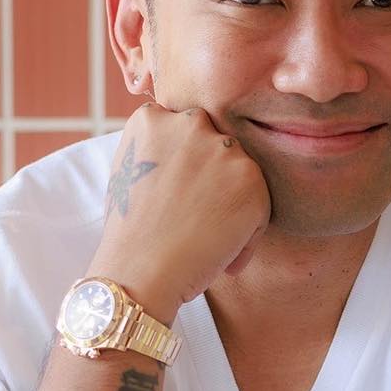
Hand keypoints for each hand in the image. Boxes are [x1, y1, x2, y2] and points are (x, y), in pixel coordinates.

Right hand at [88, 104, 270, 318]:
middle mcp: (190, 123)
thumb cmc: (132, 233)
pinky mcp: (250, 177)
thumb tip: (189, 149)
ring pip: (240, 169)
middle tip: (194, 211)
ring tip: (205, 232)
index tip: (178, 189)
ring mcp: (222, 148)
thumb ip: (159, 149)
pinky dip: (249, 229)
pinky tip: (221, 248)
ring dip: (232, 197)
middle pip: (217, 140)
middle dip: (212, 171)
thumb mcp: (129, 173)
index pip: (184, 126)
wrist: (141, 271)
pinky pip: (261, 202)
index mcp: (152, 118)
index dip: (186, 160)